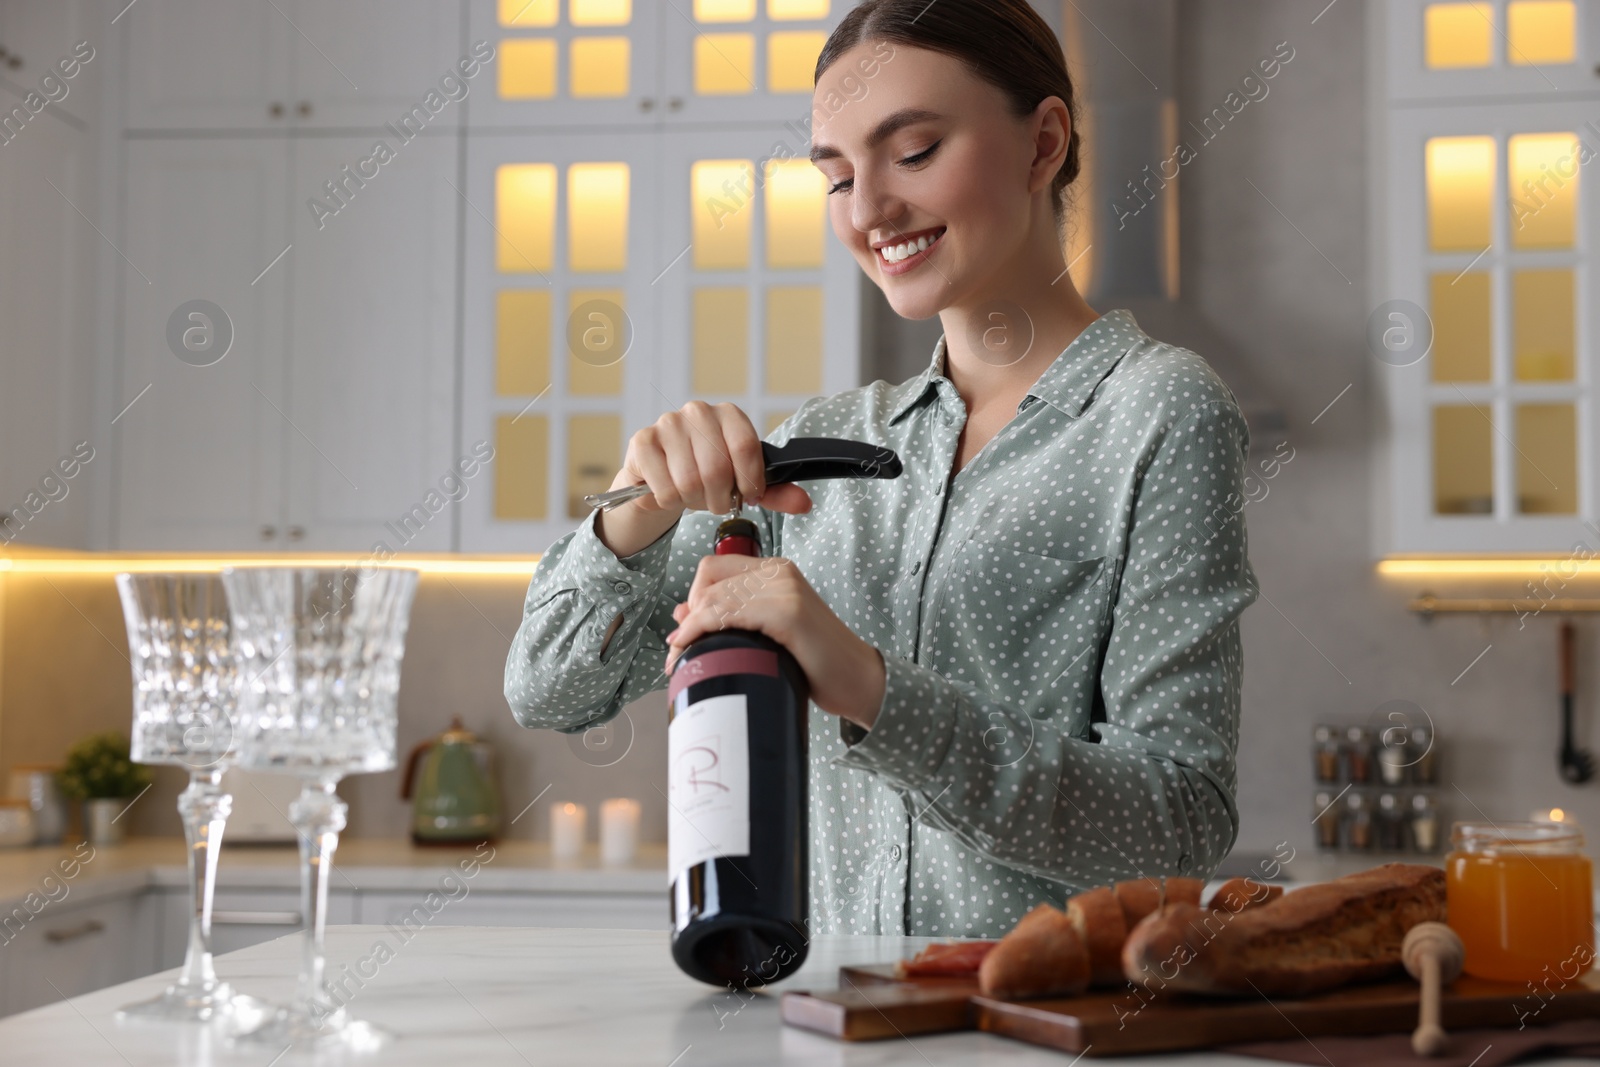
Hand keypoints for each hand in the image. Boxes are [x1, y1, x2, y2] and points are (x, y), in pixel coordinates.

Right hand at [615, 401, 812, 516]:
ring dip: (694, 501)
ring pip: (690, 481)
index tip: (747, 495)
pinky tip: (670, 491)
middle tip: (716, 501)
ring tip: (693, 496)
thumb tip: (804, 504)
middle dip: (720, 498)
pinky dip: (670, 500)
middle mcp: (698, 412)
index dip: (749, 480)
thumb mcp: (743, 484)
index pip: (747, 447)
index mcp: (729, 415)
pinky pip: (664, 486)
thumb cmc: (706, 476)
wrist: (661, 478)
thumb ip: (775, 493)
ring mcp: (668, 424)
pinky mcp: (642, 441)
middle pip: (718, 469)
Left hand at [664, 553, 886, 728]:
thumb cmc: (817, 661)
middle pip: (708, 581)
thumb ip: (733, 616)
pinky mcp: (787, 612)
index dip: (693, 597)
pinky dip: (701, 632)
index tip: (688, 630)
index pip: (713, 568)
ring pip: (713, 598)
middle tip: (680, 651)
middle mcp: (779, 572)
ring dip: (688, 631)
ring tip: (682, 660)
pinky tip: (694, 649)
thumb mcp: (768, 632)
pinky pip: (727, 614)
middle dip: (686, 618)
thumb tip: (681, 613)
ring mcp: (784, 589)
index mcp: (776, 571)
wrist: (859, 680)